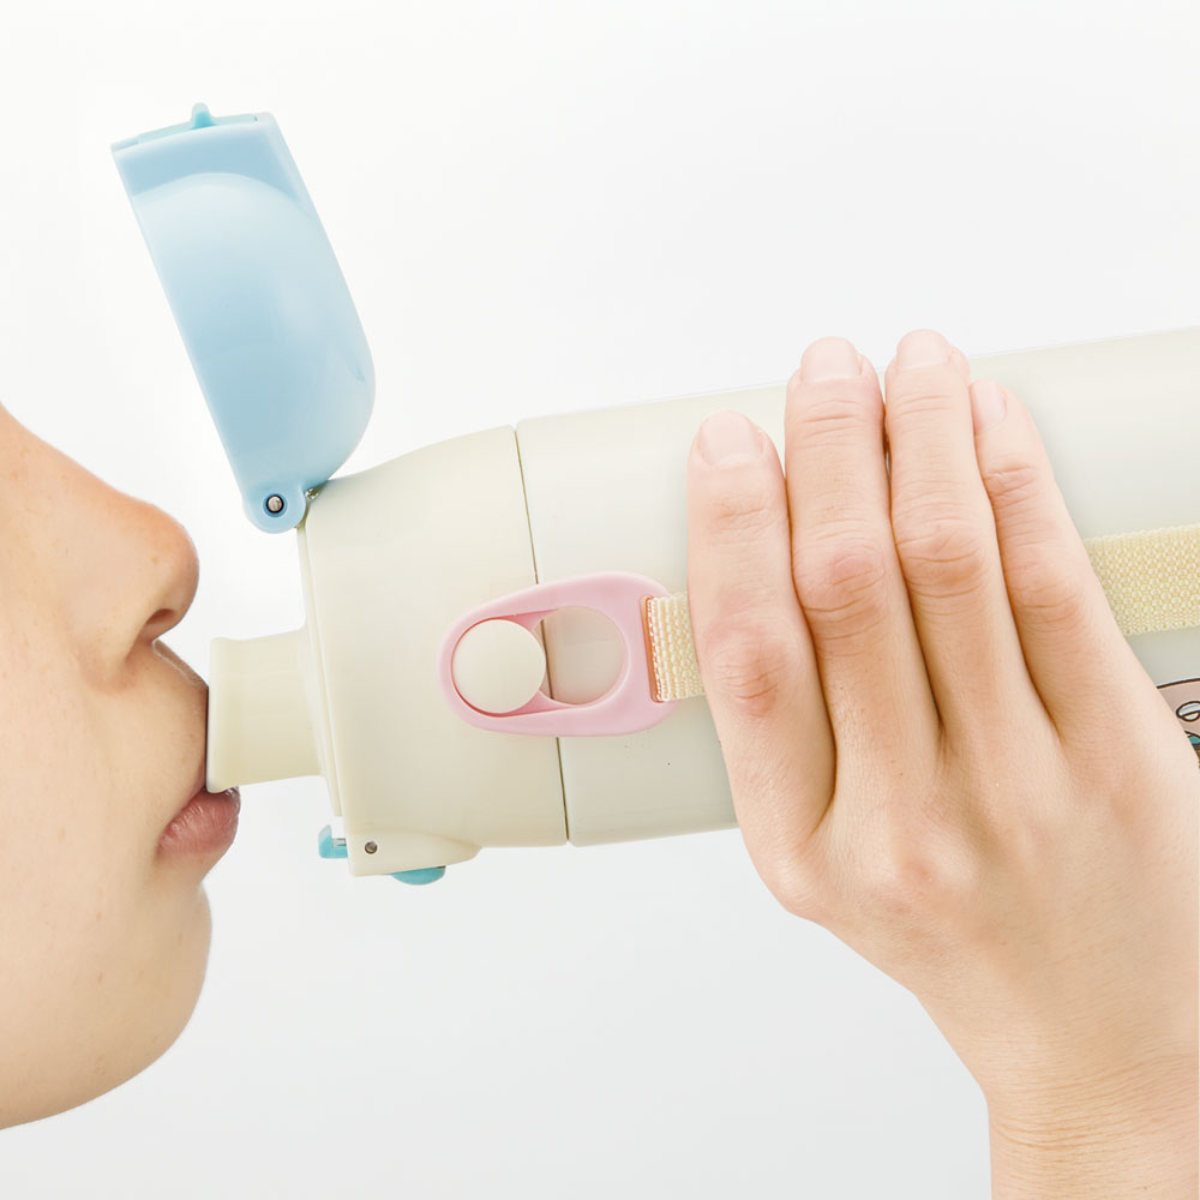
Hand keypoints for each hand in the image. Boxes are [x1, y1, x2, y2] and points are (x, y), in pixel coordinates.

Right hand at [685, 330, 1197, 1195]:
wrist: (1091, 1028)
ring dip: (921, 442)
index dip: (730, 529)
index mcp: (802, 845)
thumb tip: (762, 555)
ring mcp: (1015, 786)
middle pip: (845, 588)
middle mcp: (899, 818)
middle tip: (823, 373)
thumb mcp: (826, 860)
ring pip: (950, 565)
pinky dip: (1014, 484)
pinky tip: (990, 426)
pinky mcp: (1116, 754)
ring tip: (909, 369)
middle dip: (826, 450)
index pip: (747, 656)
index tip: (726, 446)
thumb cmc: (950, 929)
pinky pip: (1053, 587)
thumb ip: (790, 726)